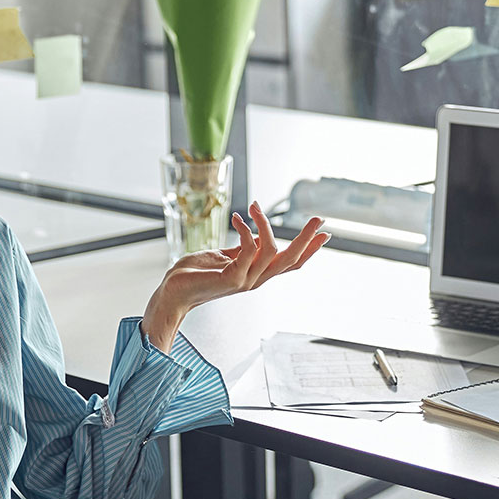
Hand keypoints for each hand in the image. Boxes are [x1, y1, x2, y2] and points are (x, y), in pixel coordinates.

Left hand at [142, 202, 329, 351]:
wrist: (173, 291)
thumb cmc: (196, 274)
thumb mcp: (226, 257)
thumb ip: (244, 249)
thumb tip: (258, 235)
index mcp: (257, 274)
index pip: (291, 264)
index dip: (309, 249)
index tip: (324, 233)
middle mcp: (256, 280)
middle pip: (292, 261)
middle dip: (307, 238)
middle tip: (317, 218)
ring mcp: (245, 281)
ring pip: (272, 251)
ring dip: (265, 223)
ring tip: (254, 207)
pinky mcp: (231, 279)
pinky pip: (249, 250)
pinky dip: (247, 230)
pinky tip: (238, 219)